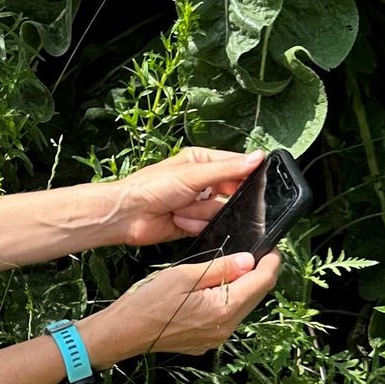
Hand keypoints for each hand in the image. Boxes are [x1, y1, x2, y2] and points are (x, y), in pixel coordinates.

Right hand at [83, 247, 280, 365]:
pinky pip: (226, 318)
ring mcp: (216, 337)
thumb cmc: (147, 303)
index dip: (271, 261)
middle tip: (256, 251)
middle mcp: (225, 328)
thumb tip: (248, 260)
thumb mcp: (183, 275)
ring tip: (234, 265)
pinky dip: (228, 300)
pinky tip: (215, 288)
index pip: (262, 282)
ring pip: (242, 307)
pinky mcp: (205, 341)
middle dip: (260, 272)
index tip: (272, 246)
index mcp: (223, 309)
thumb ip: (220, 268)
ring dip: (243, 286)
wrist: (123, 333)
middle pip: (256, 296)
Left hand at [100, 146, 265, 246]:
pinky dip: (195, 224)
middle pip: (231, 192)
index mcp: (202, 161)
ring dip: (199, 213)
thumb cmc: (152, 187)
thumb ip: (227, 169)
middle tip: (200, 197)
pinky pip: (210, 226)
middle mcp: (203, 181)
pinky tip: (178, 220)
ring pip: (220, 211)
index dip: (244, 175)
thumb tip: (257, 157)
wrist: (127, 215)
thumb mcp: (192, 174)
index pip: (236, 165)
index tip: (251, 183)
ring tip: (179, 209)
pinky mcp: (195, 222)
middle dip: (215, 199)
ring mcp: (199, 203)